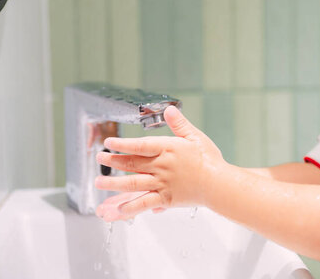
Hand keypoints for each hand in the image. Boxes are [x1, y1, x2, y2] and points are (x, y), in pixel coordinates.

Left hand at [94, 106, 225, 220]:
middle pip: (132, 163)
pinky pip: (144, 204)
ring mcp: (162, 184)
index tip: (109, 142)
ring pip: (133, 183)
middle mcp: (162, 166)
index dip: (122, 144)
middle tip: (99, 158)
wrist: (219, 184)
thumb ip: (180, 124)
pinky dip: (130, 207)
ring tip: (99, 182)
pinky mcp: (165, 199)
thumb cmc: (209, 160)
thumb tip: (170, 109)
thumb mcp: (196, 137)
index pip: (140, 145)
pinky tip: (117, 210)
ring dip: (114, 183)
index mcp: (168, 149)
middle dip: (113, 161)